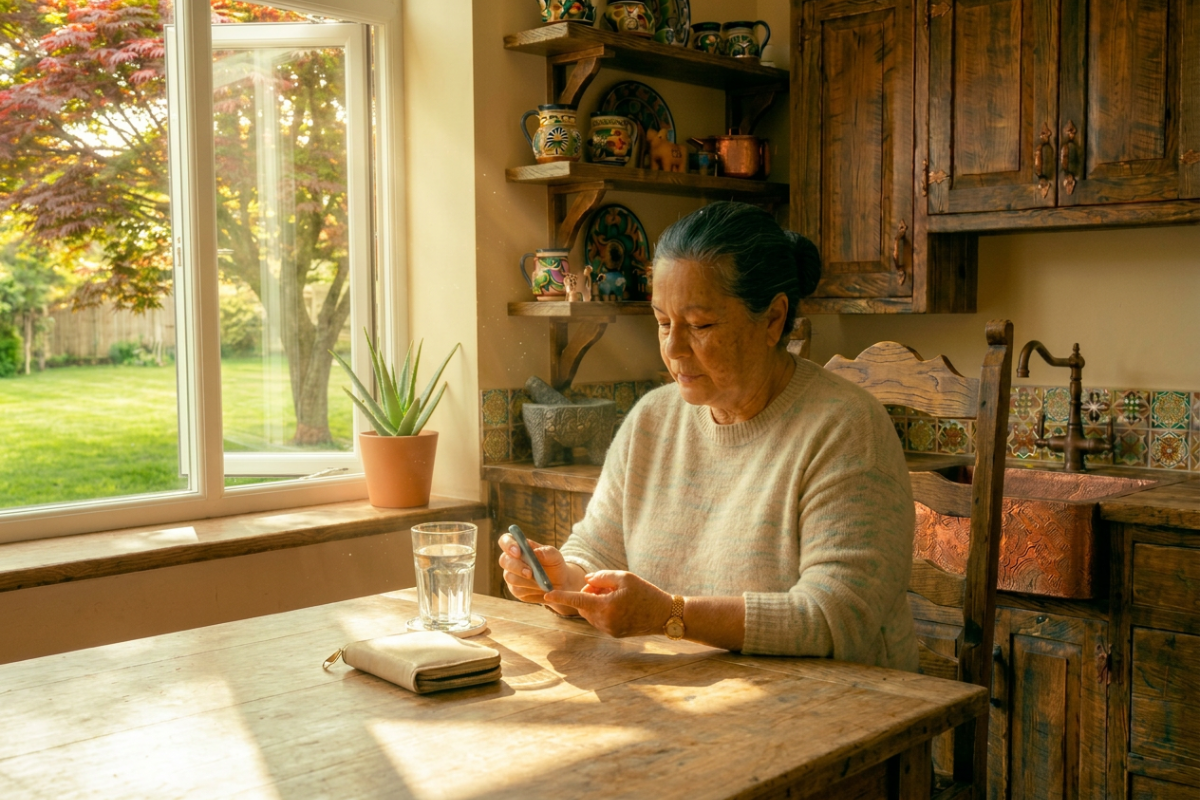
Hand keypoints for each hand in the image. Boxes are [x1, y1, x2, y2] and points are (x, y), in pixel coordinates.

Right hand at [497, 533, 581, 612]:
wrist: (560, 583)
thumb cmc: (554, 565)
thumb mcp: (555, 556)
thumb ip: (547, 552)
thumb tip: (536, 552)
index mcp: (519, 546)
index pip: (505, 540)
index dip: (508, 544)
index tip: (518, 551)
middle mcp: (511, 560)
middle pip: (504, 560)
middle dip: (516, 566)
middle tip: (529, 572)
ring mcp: (511, 575)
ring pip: (509, 577)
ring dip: (525, 580)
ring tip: (540, 582)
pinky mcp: (515, 589)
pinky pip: (517, 590)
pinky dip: (530, 589)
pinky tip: (540, 588)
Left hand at [544, 571, 673, 637]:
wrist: (664, 615)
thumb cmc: (646, 593)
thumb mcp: (625, 577)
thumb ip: (602, 577)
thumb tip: (587, 581)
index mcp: (606, 606)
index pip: (578, 600)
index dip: (561, 597)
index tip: (546, 595)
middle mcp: (605, 621)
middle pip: (583, 605)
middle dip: (587, 594)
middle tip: (604, 585)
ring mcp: (608, 630)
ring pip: (590, 613)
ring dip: (595, 603)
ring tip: (615, 595)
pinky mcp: (613, 634)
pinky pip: (599, 620)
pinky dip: (602, 610)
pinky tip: (618, 605)